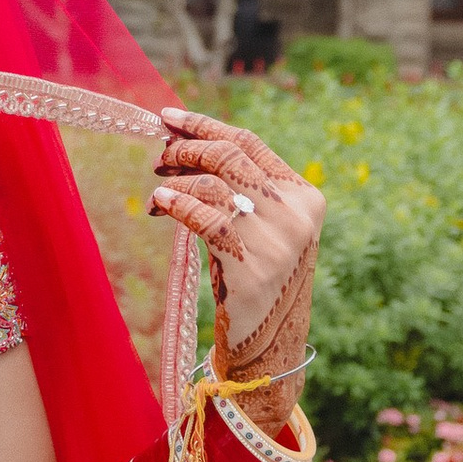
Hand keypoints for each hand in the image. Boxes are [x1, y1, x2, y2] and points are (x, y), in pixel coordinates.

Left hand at [145, 108, 323, 426]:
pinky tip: (160, 205)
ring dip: (176, 179)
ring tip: (157, 190)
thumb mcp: (261, 229)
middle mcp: (297, 213)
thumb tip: (183, 146)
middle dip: (185, 150)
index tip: (168, 117)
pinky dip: (178, 204)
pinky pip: (206, 218)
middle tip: (158, 159)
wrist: (268, 345)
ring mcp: (278, 240)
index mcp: (305, 196)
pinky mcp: (252, 265)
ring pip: (215, 183)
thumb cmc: (256, 281)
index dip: (204, 125)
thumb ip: (241, 190)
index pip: (249, 144)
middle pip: (229, 157)